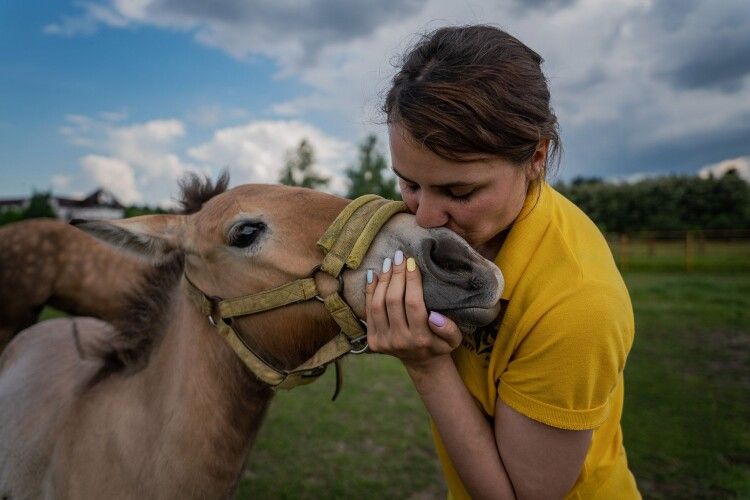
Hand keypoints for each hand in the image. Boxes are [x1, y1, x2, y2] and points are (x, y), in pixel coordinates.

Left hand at [365, 250, 462, 368]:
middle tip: (399, 257)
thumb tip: (433, 316)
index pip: (413, 303)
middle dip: (396, 275)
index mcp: (421, 339)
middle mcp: (400, 341)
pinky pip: (368, 312)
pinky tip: (374, 275)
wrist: (421, 362)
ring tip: (388, 263)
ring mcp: (384, 342)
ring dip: (383, 281)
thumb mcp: (454, 339)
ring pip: (378, 305)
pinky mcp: (373, 341)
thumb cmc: (439, 344)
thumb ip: (448, 329)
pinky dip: (370, 291)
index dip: (412, 280)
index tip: (412, 262)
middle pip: (393, 301)